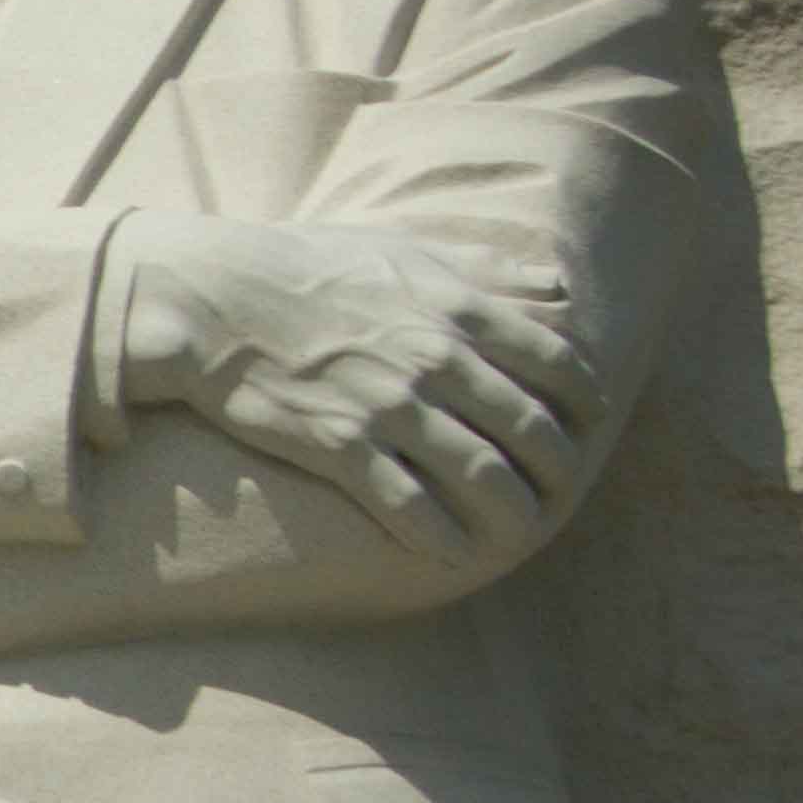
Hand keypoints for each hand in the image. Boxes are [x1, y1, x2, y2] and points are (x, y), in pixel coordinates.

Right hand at [115, 216, 593, 562]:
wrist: (212, 297)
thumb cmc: (305, 266)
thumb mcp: (402, 249)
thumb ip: (483, 270)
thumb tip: (555, 284)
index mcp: (455, 307)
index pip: (556, 363)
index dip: (585, 402)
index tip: (590, 425)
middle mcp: (433, 358)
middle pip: (530, 428)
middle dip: (560, 468)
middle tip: (563, 489)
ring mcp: (388, 405)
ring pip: (482, 474)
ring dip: (515, 512)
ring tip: (523, 530)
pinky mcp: (340, 445)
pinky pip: (409, 504)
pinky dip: (442, 535)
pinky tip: (456, 553)